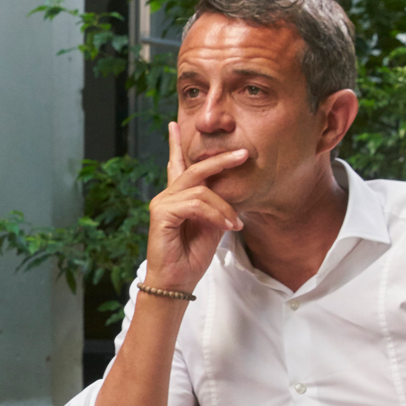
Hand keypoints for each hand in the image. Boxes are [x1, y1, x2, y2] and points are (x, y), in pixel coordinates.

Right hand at [143, 122, 246, 291]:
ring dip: (224, 206)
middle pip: (195, 168)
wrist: (176, 281)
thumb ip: (218, 206)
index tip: (173, 125)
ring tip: (234, 224)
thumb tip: (233, 190)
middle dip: (221, 160)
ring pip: (201, 189)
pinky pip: (195, 204)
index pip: (177, 164)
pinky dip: (215, 214)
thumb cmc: (191, 256)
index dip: (175, 144)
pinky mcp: (162, 213)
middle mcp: (167, 195)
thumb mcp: (212, 225)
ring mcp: (162, 202)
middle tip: (244, 154)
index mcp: (178, 197)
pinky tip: (226, 226)